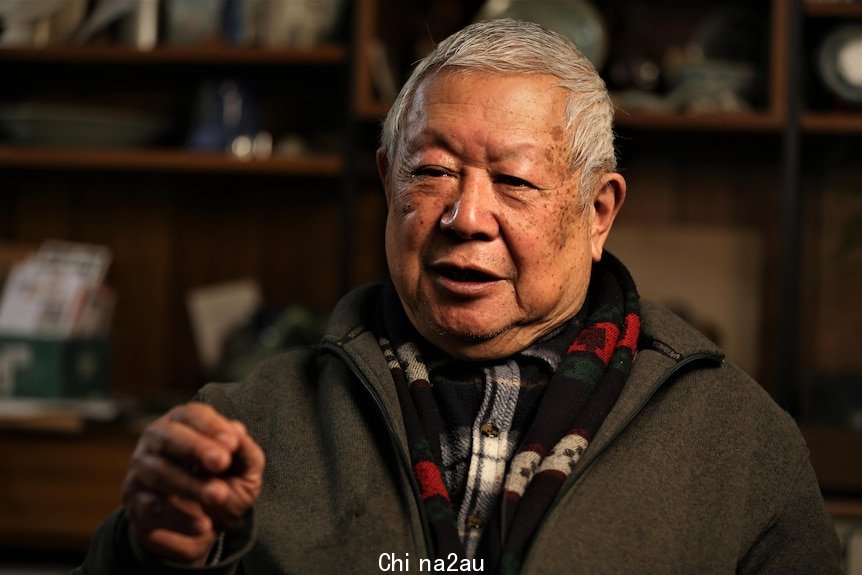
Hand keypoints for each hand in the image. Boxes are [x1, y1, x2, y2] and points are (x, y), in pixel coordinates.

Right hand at [122, 402, 264, 564]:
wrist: (202, 527)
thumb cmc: (224, 485)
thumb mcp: (244, 469)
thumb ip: (245, 451)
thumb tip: (237, 432)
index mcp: (183, 423)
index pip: (192, 415)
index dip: (211, 426)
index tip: (232, 443)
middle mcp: (155, 441)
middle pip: (168, 437)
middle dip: (195, 448)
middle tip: (222, 462)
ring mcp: (140, 471)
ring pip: (159, 473)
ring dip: (190, 485)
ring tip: (218, 496)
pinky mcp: (134, 503)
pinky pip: (152, 507)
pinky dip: (179, 516)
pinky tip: (203, 524)